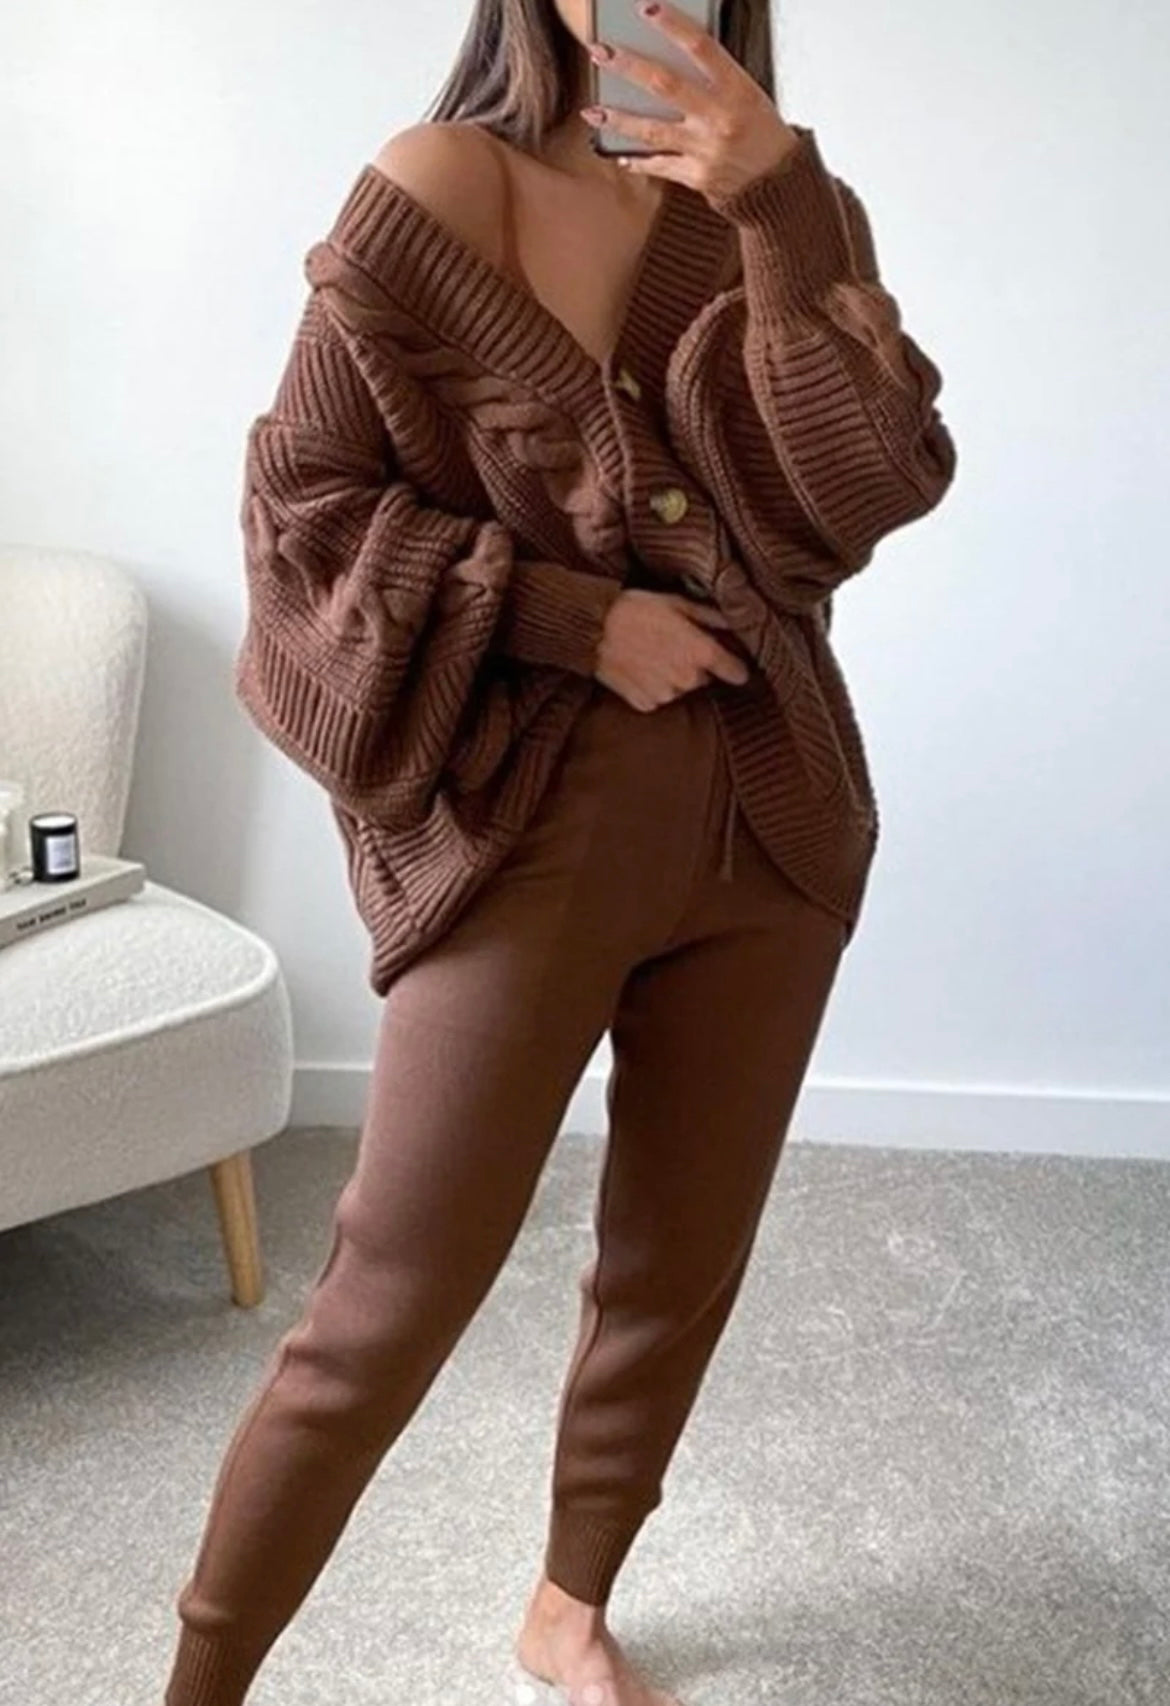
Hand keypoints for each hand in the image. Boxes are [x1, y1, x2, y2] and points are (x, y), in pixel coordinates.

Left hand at [581, 0, 801, 201]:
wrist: (778, 187)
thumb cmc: (762, 133)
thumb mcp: (749, 95)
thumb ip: (714, 79)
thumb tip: (669, 56)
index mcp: (738, 90)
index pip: (702, 48)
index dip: (672, 25)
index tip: (646, 8)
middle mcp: (720, 119)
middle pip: (665, 86)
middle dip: (628, 66)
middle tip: (599, 51)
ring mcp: (705, 150)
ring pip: (651, 131)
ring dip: (618, 120)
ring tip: (592, 112)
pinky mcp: (696, 177)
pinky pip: (659, 165)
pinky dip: (637, 160)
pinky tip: (617, 154)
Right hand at [595, 588, 752, 711]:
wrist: (593, 629)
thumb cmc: (634, 609)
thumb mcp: (676, 603)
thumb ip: (709, 616)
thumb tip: (734, 621)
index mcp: (700, 652)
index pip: (735, 671)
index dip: (736, 666)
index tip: (734, 665)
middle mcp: (687, 678)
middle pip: (704, 678)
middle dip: (694, 665)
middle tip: (672, 646)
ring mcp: (666, 695)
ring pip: (680, 689)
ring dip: (672, 677)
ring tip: (651, 655)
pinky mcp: (645, 704)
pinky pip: (658, 698)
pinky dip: (652, 687)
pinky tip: (639, 668)